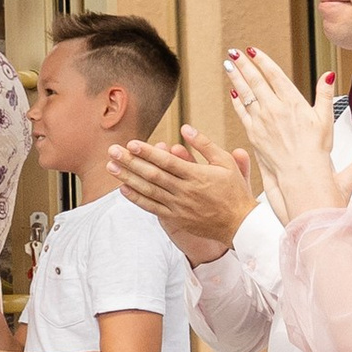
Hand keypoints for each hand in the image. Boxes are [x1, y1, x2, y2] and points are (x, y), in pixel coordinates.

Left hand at [112, 127, 254, 260]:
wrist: (240, 224)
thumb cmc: (234, 190)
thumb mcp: (226, 163)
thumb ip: (204, 144)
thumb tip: (185, 128)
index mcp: (197, 175)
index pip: (167, 161)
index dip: (147, 152)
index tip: (131, 143)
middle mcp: (185, 190)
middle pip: (152, 174)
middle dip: (130, 161)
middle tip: (112, 150)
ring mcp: (178, 206)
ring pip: (148, 190)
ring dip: (128, 178)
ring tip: (111, 167)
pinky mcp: (175, 218)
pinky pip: (152, 207)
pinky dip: (137, 198)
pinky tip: (123, 188)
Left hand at [224, 47, 351, 224]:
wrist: (302, 174)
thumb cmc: (317, 150)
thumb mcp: (326, 119)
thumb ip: (325, 95)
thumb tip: (328, 74)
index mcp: (293, 103)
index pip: (274, 75)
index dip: (262, 61)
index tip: (252, 50)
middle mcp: (275, 109)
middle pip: (256, 81)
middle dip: (244, 65)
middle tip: (233, 52)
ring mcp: (262, 122)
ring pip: (246, 95)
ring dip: (237, 79)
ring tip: (228, 66)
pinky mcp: (254, 135)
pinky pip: (242, 114)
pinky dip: (237, 102)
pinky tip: (232, 93)